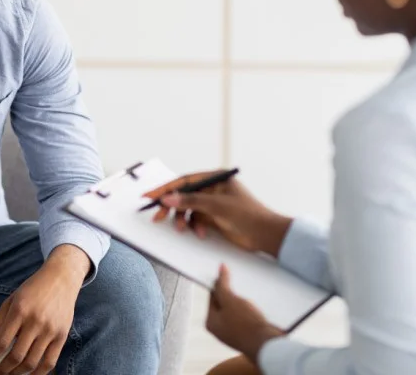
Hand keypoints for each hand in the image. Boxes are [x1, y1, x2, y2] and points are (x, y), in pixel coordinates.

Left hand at [0, 246, 87, 374]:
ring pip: (32, 362)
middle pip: (16, 356)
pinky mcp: (62, 336)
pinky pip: (50, 362)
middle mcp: (35, 321)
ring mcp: (50, 330)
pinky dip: (38, 374)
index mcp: (19, 310)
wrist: (61, 277)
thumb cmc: (33, 288)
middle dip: (2, 370)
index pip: (1, 342)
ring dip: (17, 374)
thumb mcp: (11, 300)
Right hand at [144, 172, 291, 257]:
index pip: (184, 181)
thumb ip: (191, 201)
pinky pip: (195, 221)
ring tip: (183, 229)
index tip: (150, 196)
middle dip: (170, 206)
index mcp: (215, 179)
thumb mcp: (217, 206)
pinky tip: (201, 234)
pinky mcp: (213, 219)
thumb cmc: (248, 215)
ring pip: (187, 210)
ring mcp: (212, 205)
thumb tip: (168, 198)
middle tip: (157, 216)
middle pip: (183, 195)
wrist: (266, 236)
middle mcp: (212, 189)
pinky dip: (194, 227)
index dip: (165, 188)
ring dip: (183, 220)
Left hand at [207, 264, 282, 362]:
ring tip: (250, 296)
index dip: (219, 283)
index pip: (212, 297)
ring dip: (244, 301)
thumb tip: (220, 269)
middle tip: (240, 284)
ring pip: (237, 310)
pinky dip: (252, 310)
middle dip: (233, 293)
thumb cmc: (246, 326)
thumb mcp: (230, 300)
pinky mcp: (249, 334)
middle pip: (225, 303)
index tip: (226, 273)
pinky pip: (248, 317)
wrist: (267, 346)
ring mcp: (235, 332)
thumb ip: (223, 285)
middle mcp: (221, 329)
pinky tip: (258, 306)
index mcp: (211, 322)